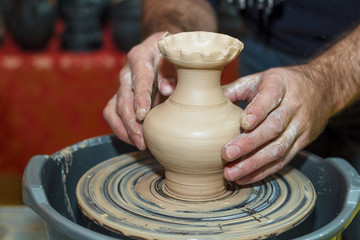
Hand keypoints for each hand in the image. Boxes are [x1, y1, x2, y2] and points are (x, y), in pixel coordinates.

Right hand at [103, 32, 176, 149]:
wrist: (165, 50)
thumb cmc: (173, 54)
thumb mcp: (177, 56)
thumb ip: (172, 70)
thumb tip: (167, 90)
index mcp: (140, 57)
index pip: (139, 79)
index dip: (140, 98)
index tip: (143, 115)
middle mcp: (127, 72)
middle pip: (123, 99)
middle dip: (131, 122)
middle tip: (142, 140)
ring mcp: (123, 85)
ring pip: (114, 109)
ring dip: (124, 129)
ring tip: (140, 145)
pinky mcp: (122, 97)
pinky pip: (113, 114)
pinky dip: (121, 129)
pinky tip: (135, 140)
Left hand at [221, 66, 331, 184]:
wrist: (322, 88)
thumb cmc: (282, 83)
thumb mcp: (261, 78)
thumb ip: (235, 89)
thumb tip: (204, 99)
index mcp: (280, 85)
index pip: (269, 98)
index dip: (257, 111)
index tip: (242, 123)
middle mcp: (293, 106)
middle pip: (273, 128)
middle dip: (249, 144)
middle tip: (226, 154)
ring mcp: (300, 126)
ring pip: (279, 148)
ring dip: (254, 163)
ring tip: (232, 173)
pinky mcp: (303, 142)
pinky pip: (283, 160)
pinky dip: (264, 171)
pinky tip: (246, 177)